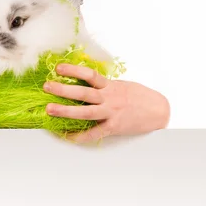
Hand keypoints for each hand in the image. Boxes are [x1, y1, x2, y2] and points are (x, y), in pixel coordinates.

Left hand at [43, 64, 169, 143]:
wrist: (158, 111)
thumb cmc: (138, 96)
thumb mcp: (120, 85)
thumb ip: (103, 84)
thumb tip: (84, 80)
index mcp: (110, 85)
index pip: (89, 75)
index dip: (73, 70)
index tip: (58, 68)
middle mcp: (109, 98)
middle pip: (82, 93)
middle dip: (63, 89)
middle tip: (46, 87)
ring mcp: (111, 113)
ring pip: (85, 112)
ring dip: (65, 111)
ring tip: (49, 109)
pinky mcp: (114, 127)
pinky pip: (94, 133)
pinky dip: (80, 136)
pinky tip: (68, 136)